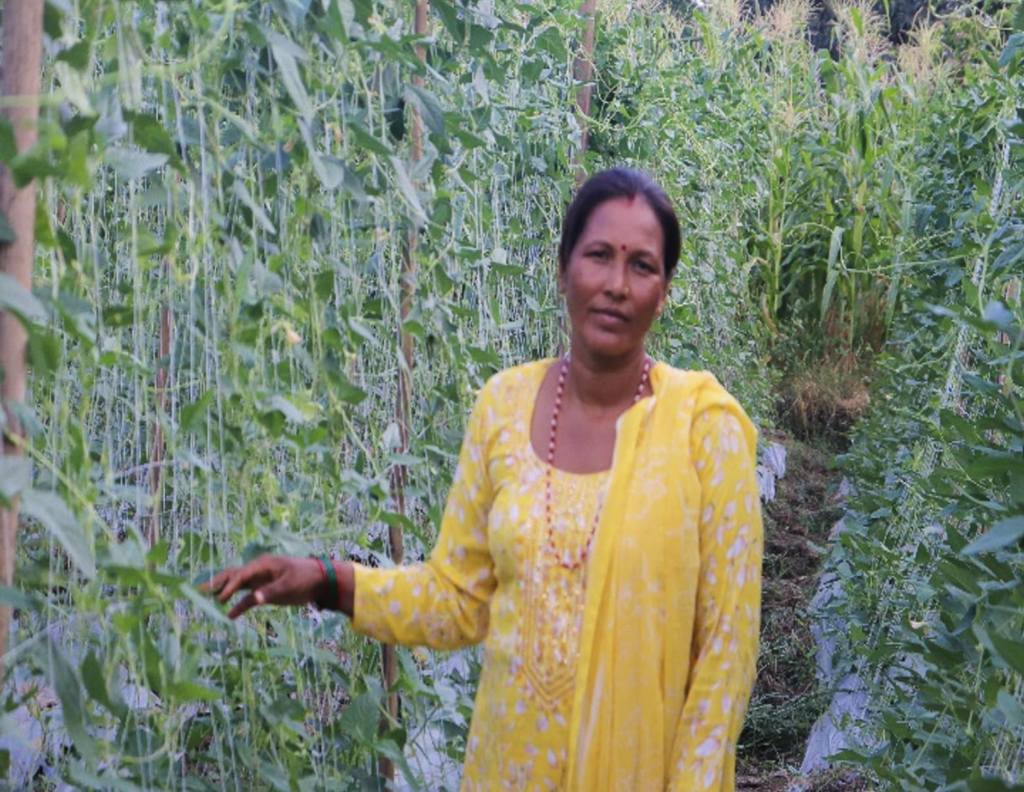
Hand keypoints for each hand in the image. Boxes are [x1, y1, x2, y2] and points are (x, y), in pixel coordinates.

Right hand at [200, 555, 325, 619]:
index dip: (230, 585)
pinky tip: (229, 615)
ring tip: (205, 598)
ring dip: (224, 592)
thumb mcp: (289, 585)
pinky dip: (238, 605)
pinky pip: (247, 598)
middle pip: (233, 575)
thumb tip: (254, 599)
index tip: (221, 598)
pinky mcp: (264, 591)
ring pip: (237, 586)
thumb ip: (271, 592)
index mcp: (263, 564)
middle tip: (200, 590)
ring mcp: (260, 581)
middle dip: (217, 582)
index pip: (241, 574)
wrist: (320, 581)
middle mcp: (258, 571)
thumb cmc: (305, 578)